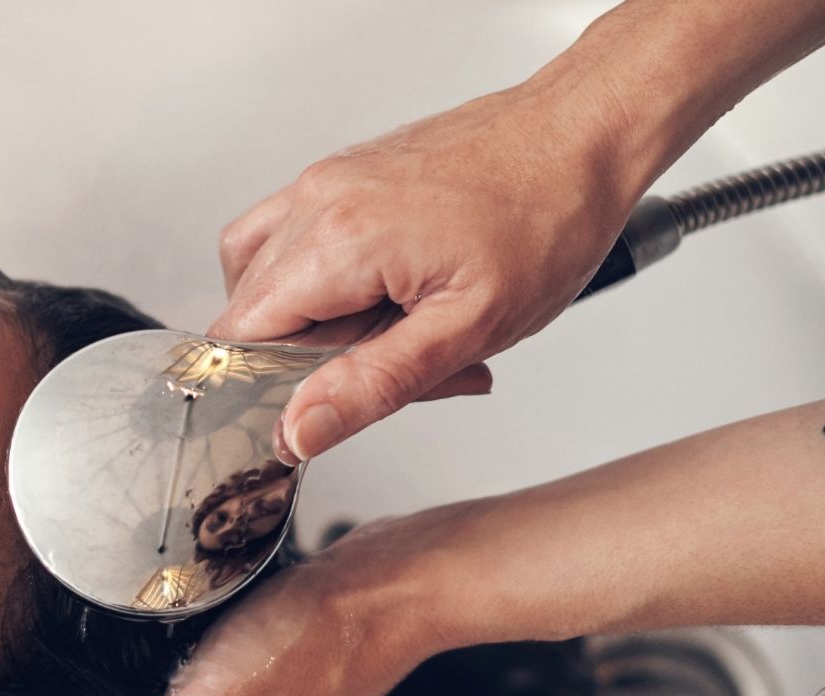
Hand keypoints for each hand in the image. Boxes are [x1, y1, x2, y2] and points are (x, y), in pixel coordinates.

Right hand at [210, 82, 641, 464]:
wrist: (583, 136)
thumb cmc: (547, 219)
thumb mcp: (467, 328)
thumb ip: (372, 386)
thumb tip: (298, 431)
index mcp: (338, 241)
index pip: (240, 339)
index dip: (271, 386)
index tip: (327, 401)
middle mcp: (317, 199)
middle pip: (250, 312)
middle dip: (305, 357)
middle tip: (389, 359)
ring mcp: (326, 180)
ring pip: (260, 275)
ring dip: (304, 318)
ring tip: (382, 324)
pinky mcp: (341, 173)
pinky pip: (288, 236)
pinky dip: (314, 278)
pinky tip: (377, 291)